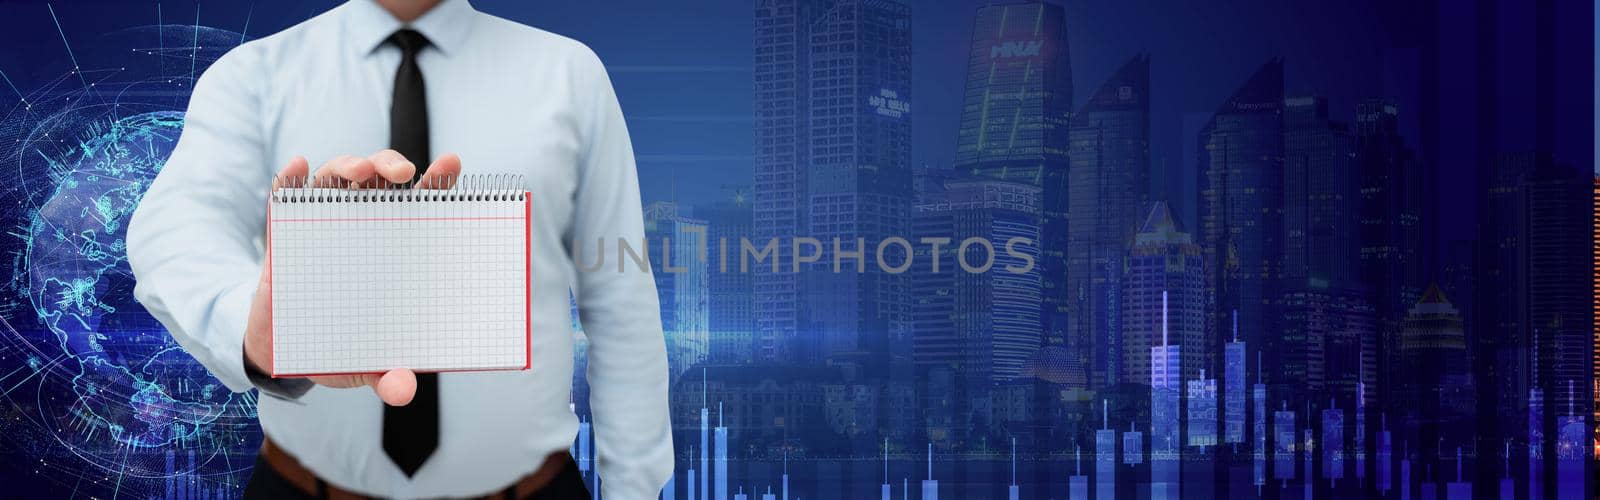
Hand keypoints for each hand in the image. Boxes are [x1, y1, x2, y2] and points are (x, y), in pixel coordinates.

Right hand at [245, 150, 462, 404]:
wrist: (283, 350)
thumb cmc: (339, 345)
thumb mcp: (365, 364)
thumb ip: (387, 376)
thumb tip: (402, 391)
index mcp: (395, 247)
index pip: (422, 206)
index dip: (438, 183)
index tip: (452, 165)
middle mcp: (362, 225)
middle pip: (380, 180)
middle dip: (390, 164)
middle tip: (401, 173)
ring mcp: (321, 224)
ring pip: (336, 179)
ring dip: (347, 165)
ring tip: (357, 171)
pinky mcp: (283, 232)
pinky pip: (284, 196)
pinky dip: (288, 179)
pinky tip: (295, 167)